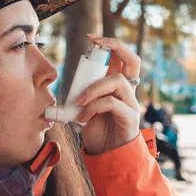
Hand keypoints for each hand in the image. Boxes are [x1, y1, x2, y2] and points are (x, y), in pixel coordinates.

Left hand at [75, 34, 140, 154]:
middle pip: (133, 60)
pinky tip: (83, 117)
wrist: (109, 157)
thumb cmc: (98, 133)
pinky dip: (93, 106)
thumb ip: (82, 97)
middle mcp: (128, 92)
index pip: (123, 58)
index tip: (92, 38)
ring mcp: (131, 104)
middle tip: (95, 43)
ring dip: (93, 88)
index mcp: (118, 87)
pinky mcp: (129, 117)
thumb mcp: (86, 110)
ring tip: (79, 102)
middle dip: (115, 46)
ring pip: (117, 81)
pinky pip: (112, 103)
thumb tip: (62, 92)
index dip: (110, 44)